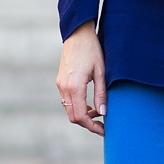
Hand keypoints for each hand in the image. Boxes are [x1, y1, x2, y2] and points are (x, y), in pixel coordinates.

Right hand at [56, 21, 106, 135]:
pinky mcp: (60, 82)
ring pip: (69, 110)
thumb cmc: (92, 50)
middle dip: (87, 123)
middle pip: (73, 116)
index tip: (104, 130)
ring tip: (98, 112)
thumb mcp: (101, 72)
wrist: (78, 34)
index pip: (80, 116)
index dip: (92, 127)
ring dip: (82, 116)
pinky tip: (89, 105)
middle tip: (102, 123)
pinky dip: (77, 107)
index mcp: (75, 86)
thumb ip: (101, 94)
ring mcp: (60, 85)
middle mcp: (64, 88)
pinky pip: (67, 101)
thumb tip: (103, 112)